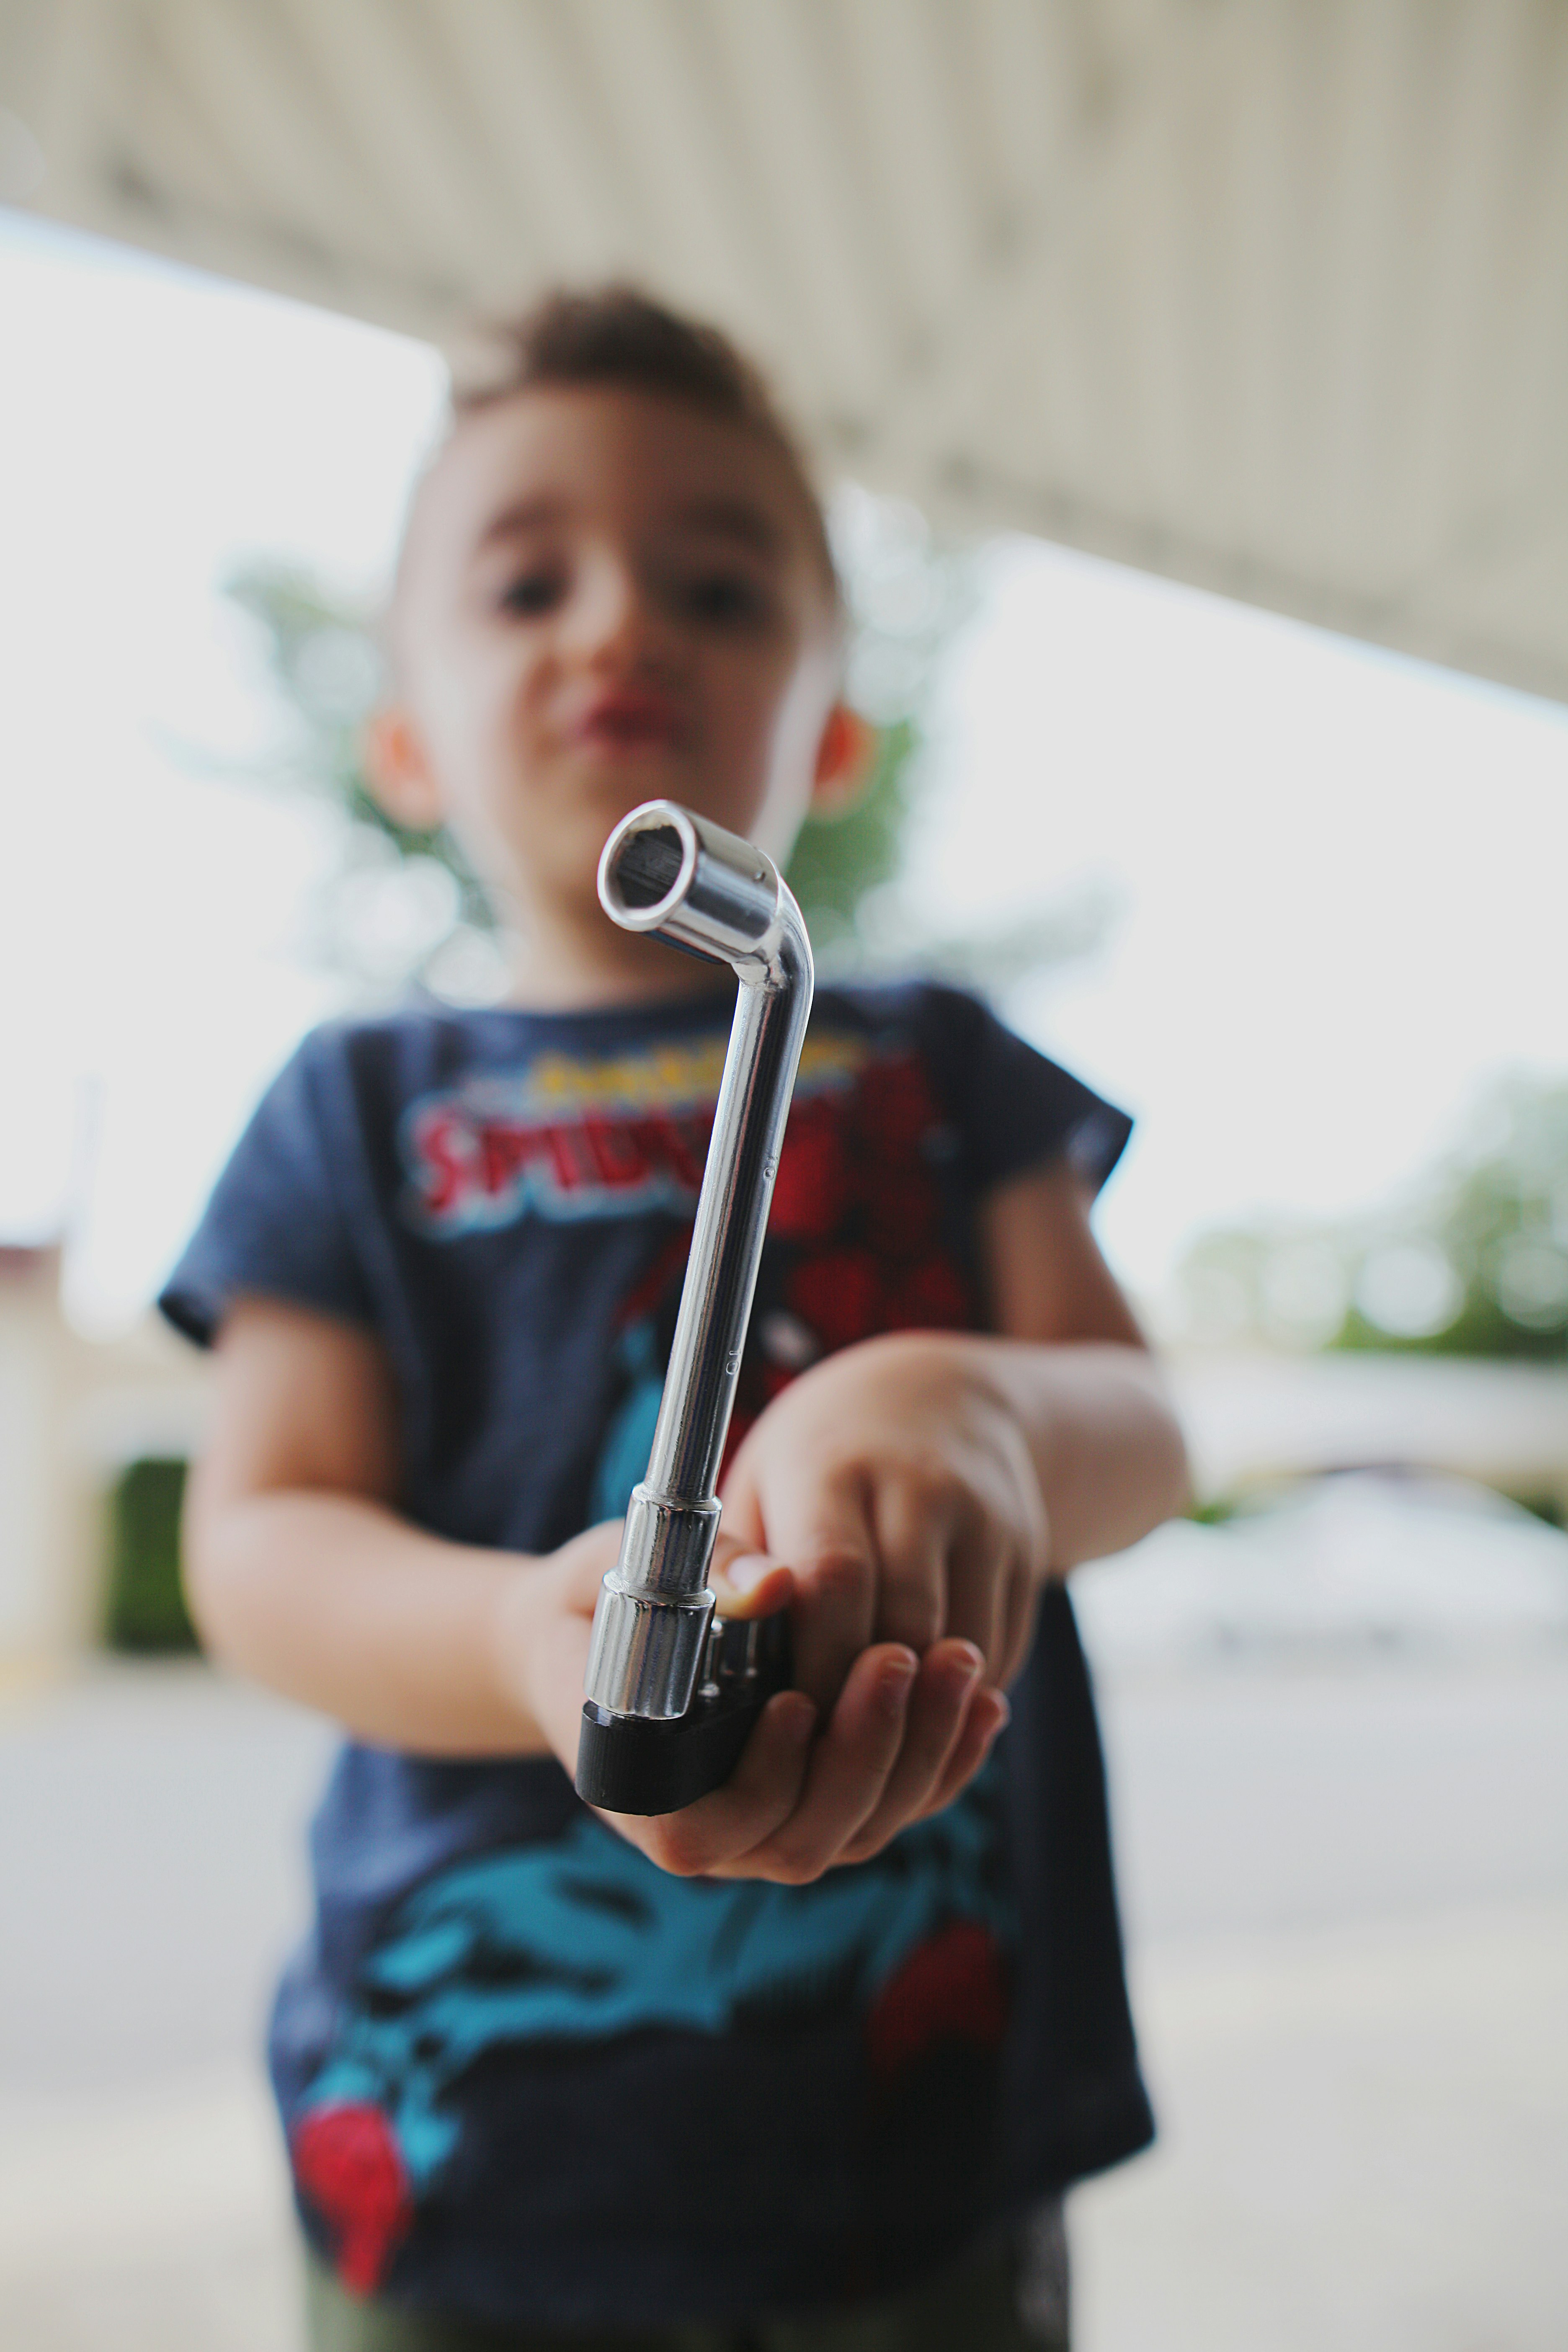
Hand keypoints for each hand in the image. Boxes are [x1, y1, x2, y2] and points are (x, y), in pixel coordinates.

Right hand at [510, 1512, 1009, 1882]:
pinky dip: (942, 1760)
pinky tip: (983, 1700)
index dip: (761, 1781)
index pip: (700, 1833)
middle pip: (799, 1841)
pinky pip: (890, 1807)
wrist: (593, 1632)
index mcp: (635, 1787)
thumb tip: (771, 1580)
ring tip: (960, 1664)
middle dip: (864, 1755)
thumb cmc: (598, 1598)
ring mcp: (766, 1825)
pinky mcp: (817, 1801)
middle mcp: (706, 1828)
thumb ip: (692, 1577)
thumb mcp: (625, 1571)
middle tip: (900, 1658)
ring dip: (918, 1755)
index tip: (796, 1701)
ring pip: (857, 1831)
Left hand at [721, 1330, 1047, 1708]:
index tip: (792, 1709)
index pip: (834, 1576)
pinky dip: (960, 1690)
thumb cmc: (825, 1457)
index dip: (816, 1659)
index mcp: (834, 1467)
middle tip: (832, 1734)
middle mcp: (921, 1486)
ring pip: (960, 1648)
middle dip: (867, 1696)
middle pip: (905, 1621)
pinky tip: (922, 1689)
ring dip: (918, 1702)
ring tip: (873, 1716)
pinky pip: (1000, 1649)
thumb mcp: (760, 1483)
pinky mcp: (1026, 1550)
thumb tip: (743, 1611)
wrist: (945, 1398)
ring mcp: (986, 1518)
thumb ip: (733, 1557)